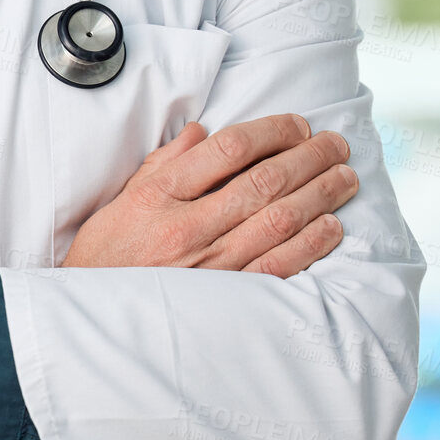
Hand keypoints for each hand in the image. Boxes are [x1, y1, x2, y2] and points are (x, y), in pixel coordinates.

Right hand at [62, 114, 356, 276]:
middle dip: (307, 157)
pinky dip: (310, 244)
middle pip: (262, 181)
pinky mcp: (226, 299)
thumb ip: (165, 163)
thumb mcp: (124, 197)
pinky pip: (278, 267)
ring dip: (319, 194)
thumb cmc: (108, 253)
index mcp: (160, 194)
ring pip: (278, 220)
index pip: (228, 149)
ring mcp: (210, 265)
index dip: (270, 130)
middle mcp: (187, 226)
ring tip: (344, 176)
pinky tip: (331, 226)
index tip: (296, 124)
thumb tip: (203, 133)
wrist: (95, 316)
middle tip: (335, 143)